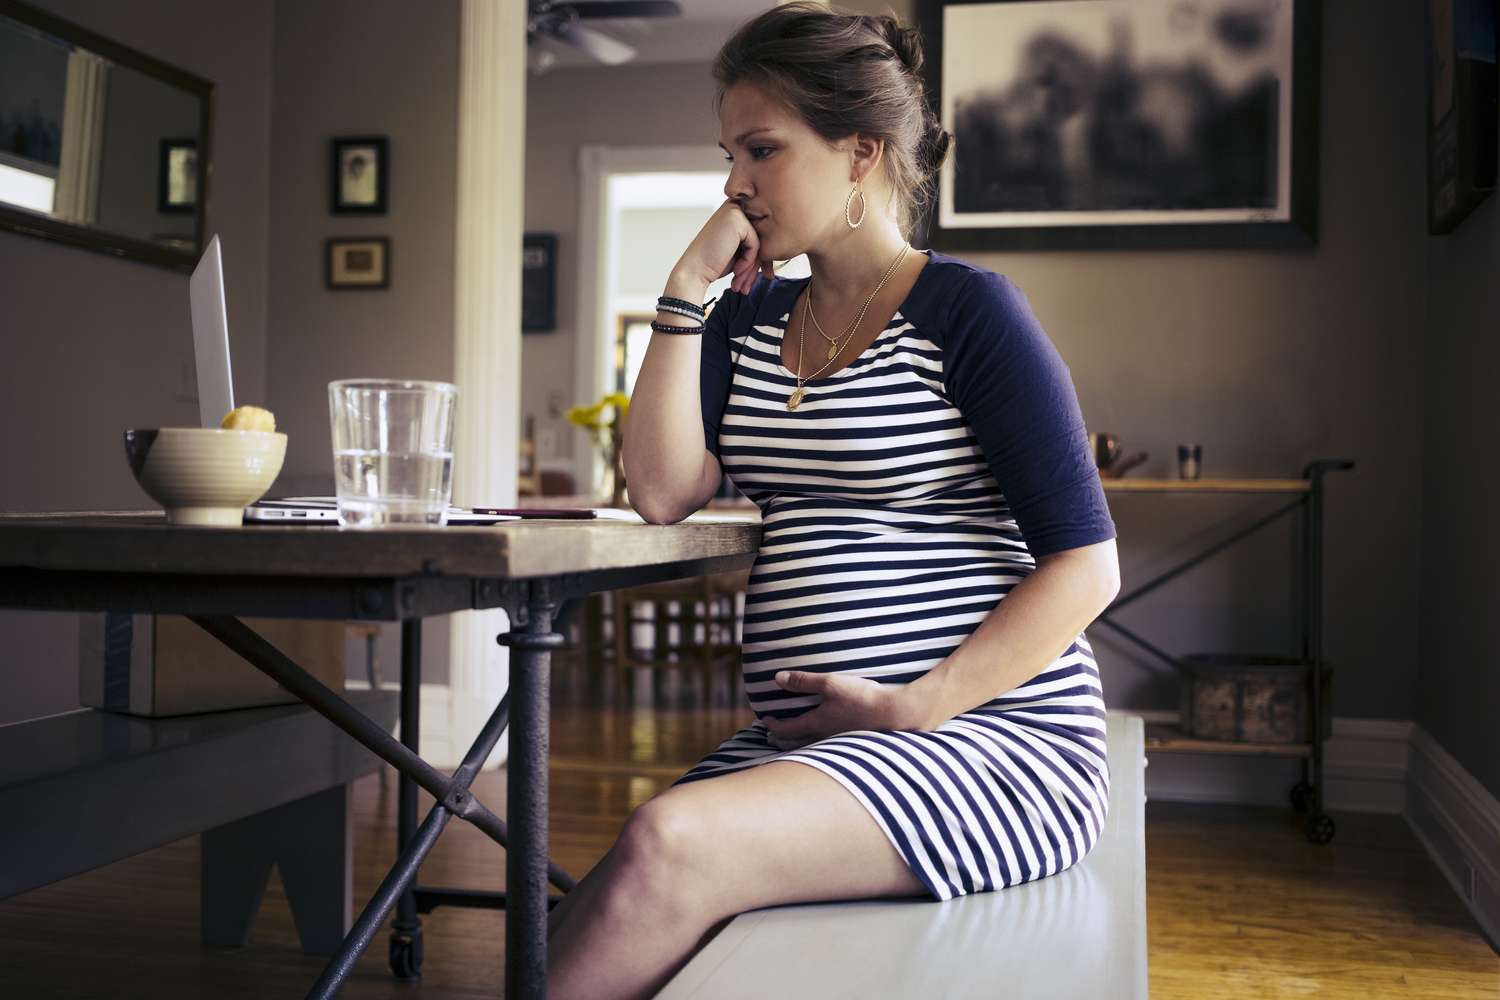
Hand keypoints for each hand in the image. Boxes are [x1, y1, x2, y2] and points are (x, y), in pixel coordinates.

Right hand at [672, 200, 777, 296]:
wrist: (694, 271)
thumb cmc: (714, 263)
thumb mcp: (739, 250)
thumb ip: (754, 241)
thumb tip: (777, 246)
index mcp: (734, 210)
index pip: (760, 232)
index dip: (761, 257)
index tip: (762, 275)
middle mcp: (734, 206)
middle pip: (761, 236)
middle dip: (759, 263)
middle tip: (753, 283)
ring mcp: (735, 211)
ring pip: (760, 241)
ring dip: (753, 265)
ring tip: (743, 282)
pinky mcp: (737, 220)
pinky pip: (756, 244)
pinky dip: (748, 261)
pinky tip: (736, 270)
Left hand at [762, 670, 915, 750]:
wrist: (894, 715)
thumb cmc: (862, 699)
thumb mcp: (831, 684)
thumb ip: (804, 681)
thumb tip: (778, 678)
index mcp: (816, 723)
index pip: (786, 729)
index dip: (773, 725)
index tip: (765, 720)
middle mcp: (824, 737)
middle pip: (796, 743)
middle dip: (782, 740)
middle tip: (771, 739)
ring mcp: (838, 742)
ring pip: (811, 746)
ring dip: (798, 744)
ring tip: (792, 742)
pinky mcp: (852, 741)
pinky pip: (827, 746)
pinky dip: (816, 744)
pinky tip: (824, 738)